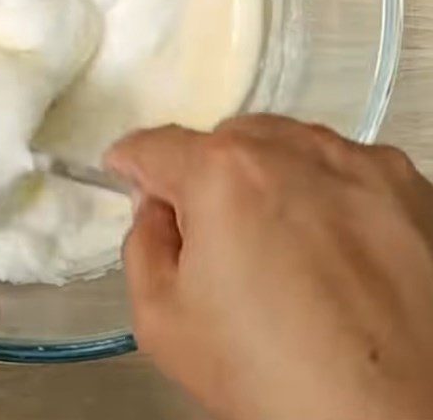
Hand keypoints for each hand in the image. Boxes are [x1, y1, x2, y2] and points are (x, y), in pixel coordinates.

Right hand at [108, 115, 432, 419]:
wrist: (396, 419)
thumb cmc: (273, 375)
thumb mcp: (162, 321)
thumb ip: (142, 243)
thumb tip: (157, 207)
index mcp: (223, 175)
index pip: (156, 146)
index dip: (131, 163)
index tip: (127, 174)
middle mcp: (293, 149)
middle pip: (225, 142)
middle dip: (205, 177)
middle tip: (214, 236)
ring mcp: (359, 163)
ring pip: (286, 146)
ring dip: (267, 177)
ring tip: (281, 245)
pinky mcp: (409, 186)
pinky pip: (344, 169)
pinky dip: (326, 193)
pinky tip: (332, 248)